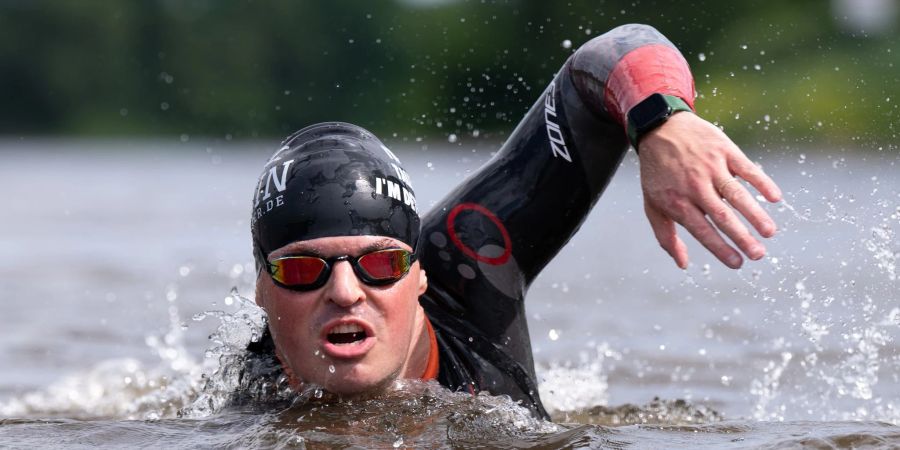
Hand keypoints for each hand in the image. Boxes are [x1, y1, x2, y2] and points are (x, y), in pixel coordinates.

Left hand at [637, 112, 781, 268]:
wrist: (660, 128)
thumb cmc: (657, 173)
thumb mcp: (652, 205)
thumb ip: (666, 236)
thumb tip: (683, 264)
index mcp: (678, 202)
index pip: (702, 230)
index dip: (720, 248)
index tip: (738, 264)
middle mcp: (695, 186)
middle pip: (722, 216)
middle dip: (741, 237)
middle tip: (758, 255)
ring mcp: (711, 167)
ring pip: (736, 194)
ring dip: (755, 214)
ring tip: (769, 232)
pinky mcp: (724, 150)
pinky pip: (746, 168)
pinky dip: (761, 182)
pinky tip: (775, 197)